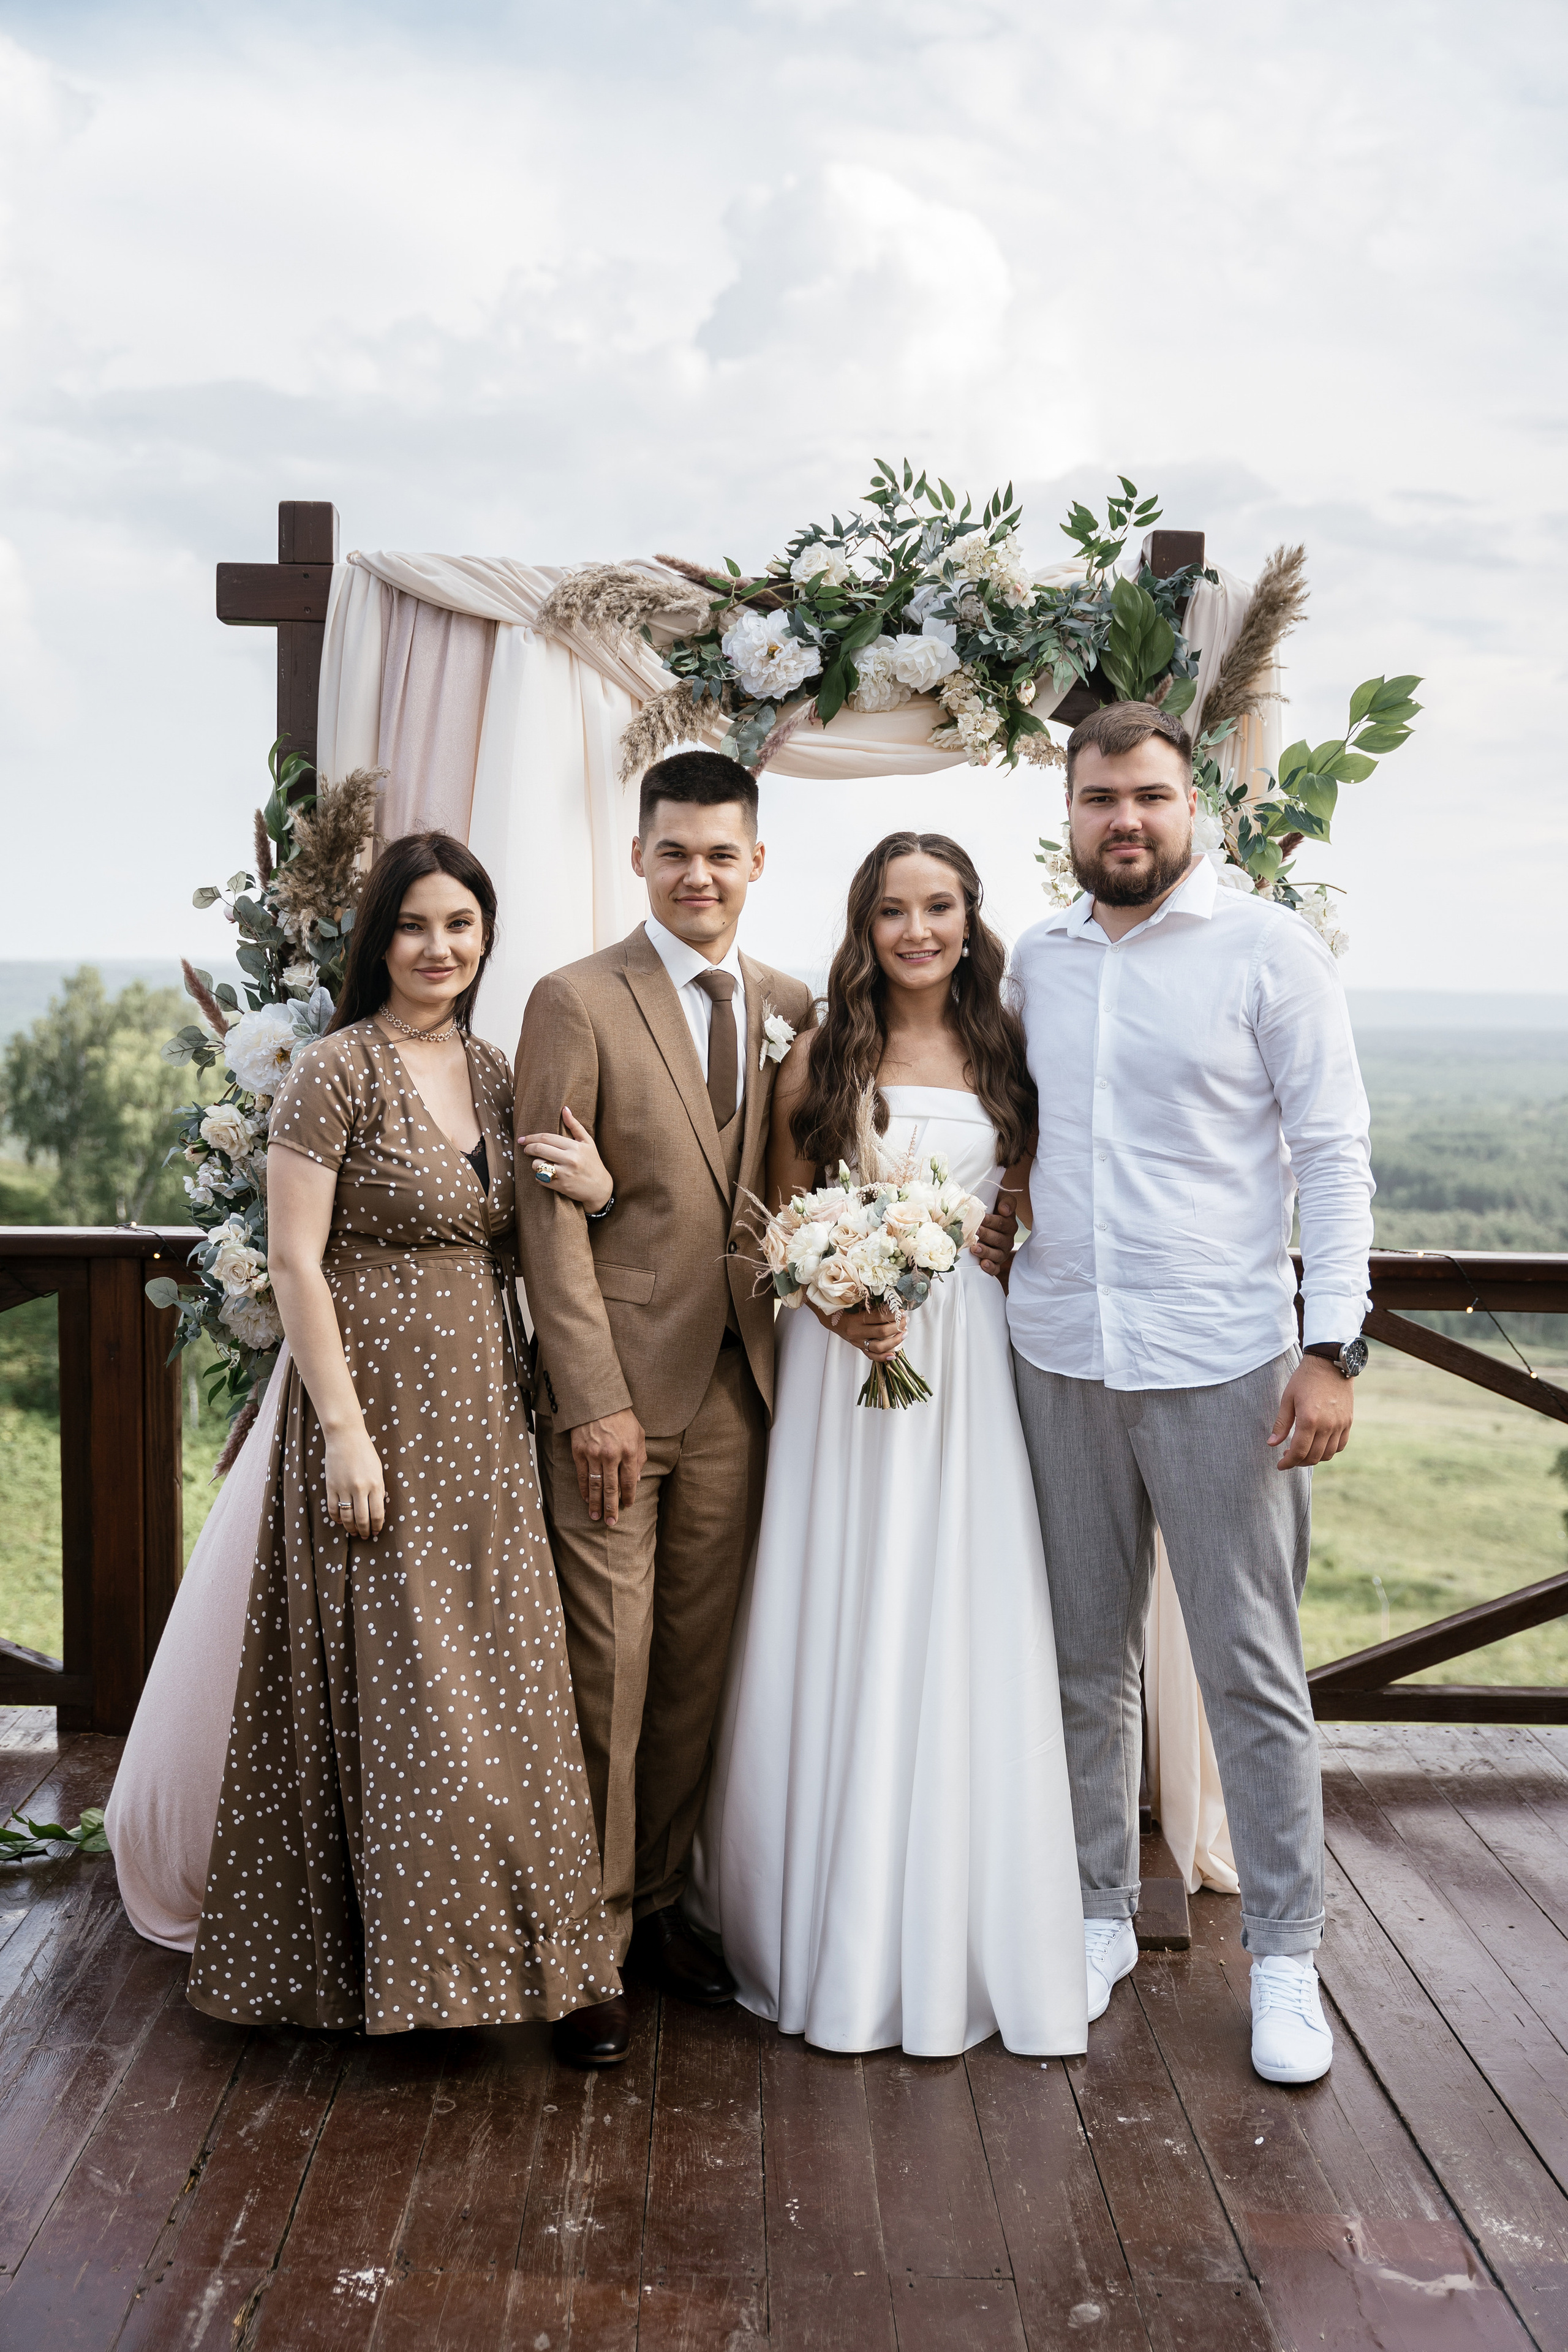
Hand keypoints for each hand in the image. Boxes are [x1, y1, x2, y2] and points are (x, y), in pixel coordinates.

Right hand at [323, 1424, 385, 1538]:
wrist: (345, 1437)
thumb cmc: (365, 1452)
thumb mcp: (378, 1470)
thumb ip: (378, 1490)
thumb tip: (377, 1509)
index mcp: (375, 1484)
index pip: (378, 1514)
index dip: (377, 1526)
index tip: (376, 1532)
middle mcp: (360, 1488)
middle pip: (362, 1519)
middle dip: (364, 1531)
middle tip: (365, 1536)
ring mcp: (344, 1488)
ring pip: (347, 1517)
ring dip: (351, 1528)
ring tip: (353, 1532)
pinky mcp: (331, 1486)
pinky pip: (333, 1509)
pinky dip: (336, 1518)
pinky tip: (340, 1521)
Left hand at [517, 1105, 613, 1211]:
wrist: (600, 1188)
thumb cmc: (593, 1162)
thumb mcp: (588, 1142)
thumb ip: (575, 1125)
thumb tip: (564, 1109)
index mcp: (575, 1147)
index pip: (547, 1138)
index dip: (531, 1137)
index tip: (523, 1139)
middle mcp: (569, 1159)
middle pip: (539, 1149)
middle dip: (528, 1148)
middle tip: (525, 1149)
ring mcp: (564, 1174)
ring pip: (537, 1164)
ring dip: (534, 1163)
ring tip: (539, 1162)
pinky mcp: (560, 1186)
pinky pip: (540, 1178)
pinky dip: (539, 1175)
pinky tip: (545, 1173)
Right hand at [570, 1408, 646, 1524]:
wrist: (597, 1400)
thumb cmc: (621, 1416)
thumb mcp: (638, 1434)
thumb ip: (639, 1457)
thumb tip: (636, 1479)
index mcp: (628, 1451)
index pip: (629, 1481)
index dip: (628, 1496)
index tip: (627, 1506)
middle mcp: (611, 1455)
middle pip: (611, 1488)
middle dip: (612, 1507)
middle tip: (611, 1522)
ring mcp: (593, 1454)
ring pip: (595, 1485)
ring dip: (595, 1504)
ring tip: (596, 1517)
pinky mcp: (579, 1451)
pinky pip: (582, 1476)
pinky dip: (584, 1489)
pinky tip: (586, 1499)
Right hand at [813, 1301, 904, 1363]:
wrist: (832, 1320)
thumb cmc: (846, 1309)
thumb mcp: (856, 1304)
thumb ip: (872, 1306)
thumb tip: (892, 1303)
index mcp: (856, 1319)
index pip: (878, 1318)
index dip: (893, 1315)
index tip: (902, 1311)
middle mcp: (856, 1333)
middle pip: (881, 1332)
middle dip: (897, 1327)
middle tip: (906, 1321)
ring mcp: (858, 1343)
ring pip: (879, 1347)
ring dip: (895, 1341)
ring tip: (904, 1333)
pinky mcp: (859, 1348)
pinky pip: (872, 1356)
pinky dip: (883, 1357)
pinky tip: (894, 1355)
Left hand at [975, 1200, 1020, 1285]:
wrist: (986, 1223)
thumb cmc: (992, 1210)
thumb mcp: (1000, 1200)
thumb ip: (1006, 1201)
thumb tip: (1005, 1210)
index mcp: (1009, 1224)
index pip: (1002, 1223)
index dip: (991, 1221)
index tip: (981, 1218)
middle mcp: (1007, 1239)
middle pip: (998, 1239)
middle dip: (986, 1235)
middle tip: (975, 1231)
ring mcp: (1002, 1252)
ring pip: (997, 1254)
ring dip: (986, 1252)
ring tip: (975, 1248)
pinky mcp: (996, 1263)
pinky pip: (996, 1268)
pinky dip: (990, 1267)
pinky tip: (983, 1264)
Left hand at [1269, 1355, 1354, 1469]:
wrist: (1330, 1363)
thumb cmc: (1305, 1379)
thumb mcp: (1287, 1399)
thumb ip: (1281, 1424)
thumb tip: (1272, 1444)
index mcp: (1309, 1420)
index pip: (1299, 1452)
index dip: (1288, 1462)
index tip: (1280, 1465)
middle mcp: (1327, 1425)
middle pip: (1313, 1457)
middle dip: (1298, 1462)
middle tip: (1288, 1458)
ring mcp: (1340, 1425)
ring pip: (1328, 1454)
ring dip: (1313, 1458)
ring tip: (1302, 1452)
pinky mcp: (1348, 1422)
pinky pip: (1340, 1445)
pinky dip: (1329, 1451)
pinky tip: (1318, 1446)